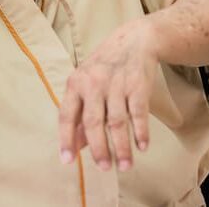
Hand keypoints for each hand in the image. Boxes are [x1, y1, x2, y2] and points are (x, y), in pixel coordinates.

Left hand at [59, 18, 157, 171]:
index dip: (66, 139)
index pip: (67, 115)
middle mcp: (94, 83)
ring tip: (124, 166)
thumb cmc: (105, 66)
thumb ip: (80, 113)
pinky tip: (142, 147)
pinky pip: (138, 113)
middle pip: (93, 122)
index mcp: (76, 83)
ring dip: (122, 147)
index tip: (67, 161)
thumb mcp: (86, 83)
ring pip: (117, 122)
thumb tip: (76, 145)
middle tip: (104, 168)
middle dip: (98, 148)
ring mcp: (116, 84)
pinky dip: (141, 132)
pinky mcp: (138, 85)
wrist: (134, 40)